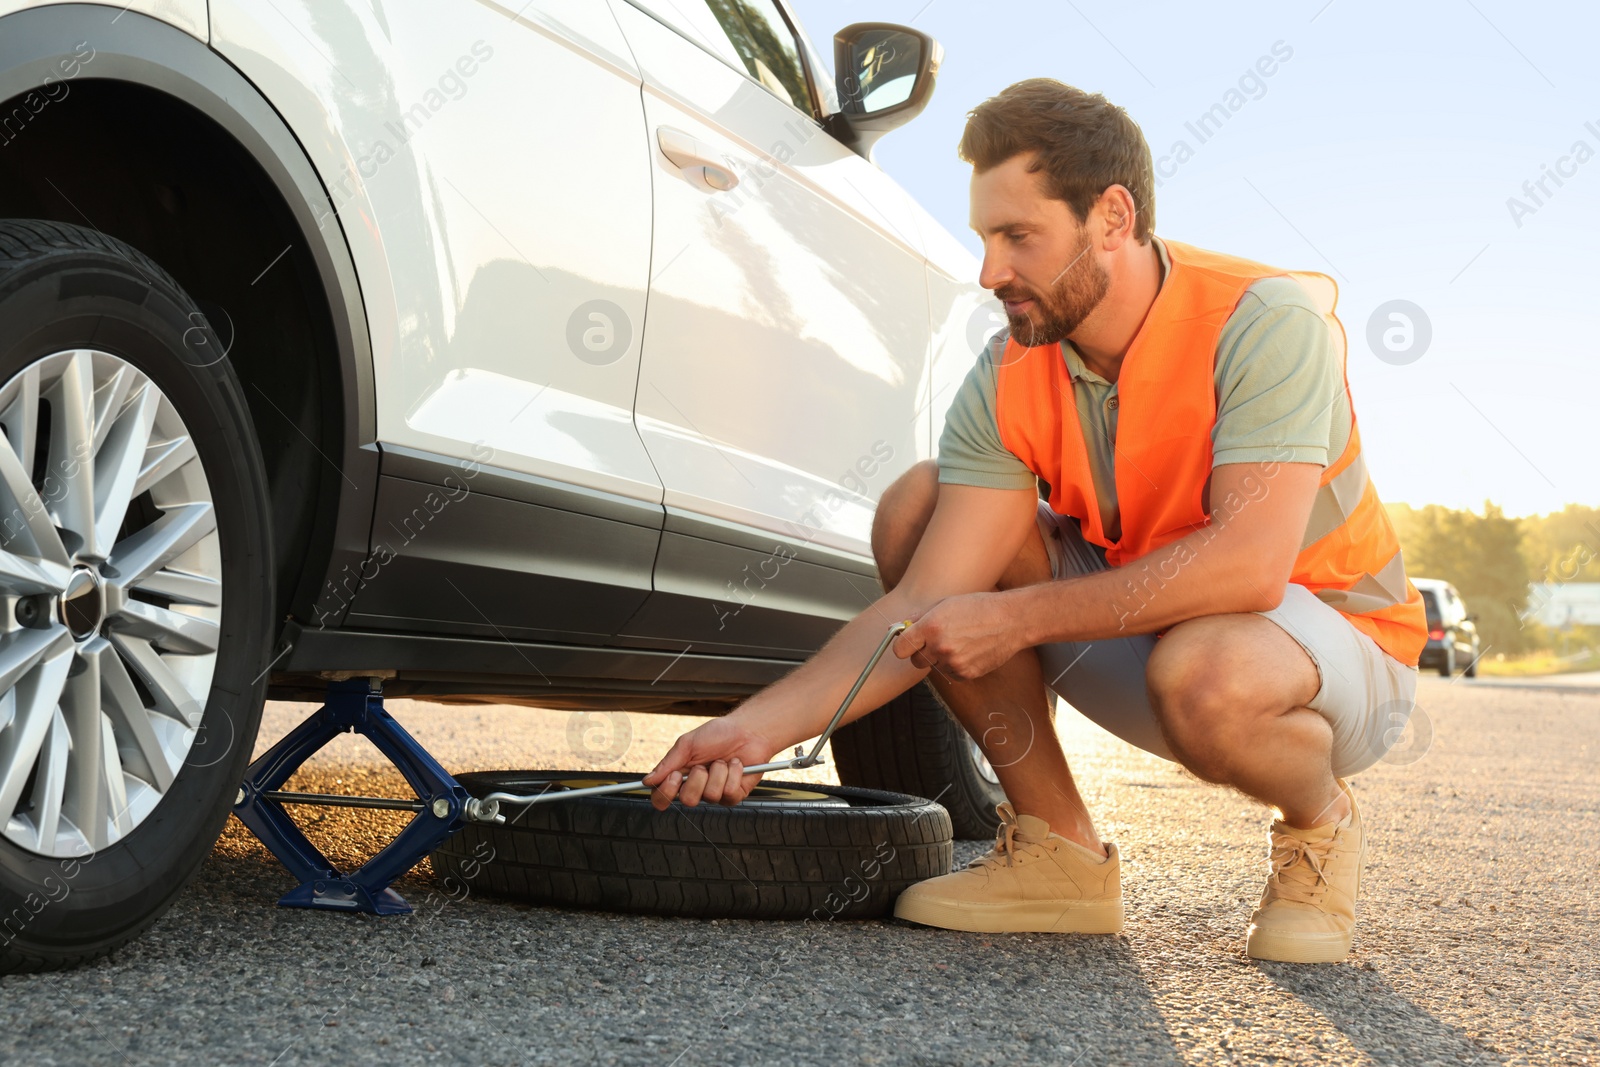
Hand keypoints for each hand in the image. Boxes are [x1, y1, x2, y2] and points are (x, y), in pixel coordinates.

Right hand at [641, 715, 777, 810]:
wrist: (746, 730)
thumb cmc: (717, 734)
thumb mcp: (688, 744)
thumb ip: (668, 763)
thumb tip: (648, 781)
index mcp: (680, 776)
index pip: (662, 797)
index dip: (665, 793)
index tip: (675, 776)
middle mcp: (696, 788)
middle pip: (687, 800)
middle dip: (697, 779)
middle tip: (704, 764)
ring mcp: (715, 793)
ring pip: (710, 795)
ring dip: (718, 772)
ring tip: (723, 761)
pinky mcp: (734, 795)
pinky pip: (729, 792)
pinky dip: (734, 773)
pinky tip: (736, 765)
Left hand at [892, 591, 1023, 679]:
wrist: (1010, 620)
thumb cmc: (978, 608)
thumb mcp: (945, 603)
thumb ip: (919, 617)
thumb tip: (898, 628)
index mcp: (931, 626)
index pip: (899, 649)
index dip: (903, 646)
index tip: (909, 643)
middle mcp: (940, 646)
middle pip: (915, 662)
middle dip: (921, 653)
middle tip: (936, 642)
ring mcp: (954, 662)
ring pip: (935, 667)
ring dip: (942, 659)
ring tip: (961, 642)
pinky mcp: (966, 674)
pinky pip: (952, 674)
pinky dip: (957, 666)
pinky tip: (970, 651)